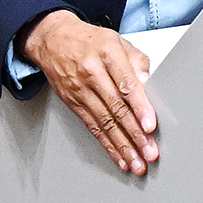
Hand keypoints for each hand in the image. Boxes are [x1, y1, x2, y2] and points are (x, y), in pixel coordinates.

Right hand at [22, 11, 158, 175]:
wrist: (53, 39)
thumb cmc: (90, 40)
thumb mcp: (118, 40)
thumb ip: (137, 61)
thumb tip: (149, 81)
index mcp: (108, 54)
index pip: (126, 84)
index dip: (139, 107)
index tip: (149, 125)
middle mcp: (93, 74)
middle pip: (116, 108)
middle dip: (134, 134)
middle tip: (149, 152)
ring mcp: (81, 90)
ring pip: (104, 123)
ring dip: (122, 146)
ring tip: (136, 163)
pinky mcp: (73, 103)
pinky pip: (92, 127)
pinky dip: (107, 144)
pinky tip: (118, 157)